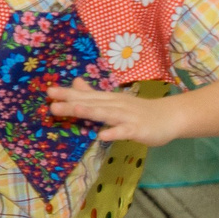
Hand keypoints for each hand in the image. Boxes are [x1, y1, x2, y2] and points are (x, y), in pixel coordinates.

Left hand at [46, 79, 183, 145]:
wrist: (170, 116)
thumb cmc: (138, 110)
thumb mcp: (114, 99)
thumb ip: (94, 93)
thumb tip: (75, 81)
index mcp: (108, 99)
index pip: (86, 95)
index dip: (68, 93)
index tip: (48, 92)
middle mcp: (116, 105)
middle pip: (92, 104)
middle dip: (72, 102)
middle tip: (51, 102)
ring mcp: (127, 117)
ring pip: (106, 114)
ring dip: (90, 111)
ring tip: (74, 109)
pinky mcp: (138, 129)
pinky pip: (124, 131)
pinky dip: (114, 133)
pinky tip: (102, 136)